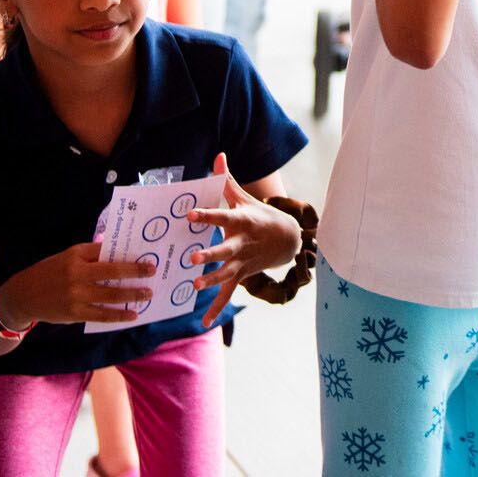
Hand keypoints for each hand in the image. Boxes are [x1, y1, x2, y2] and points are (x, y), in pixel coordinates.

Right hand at [0, 242, 156, 328]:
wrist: (22, 295)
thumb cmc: (49, 272)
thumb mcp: (67, 257)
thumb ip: (90, 255)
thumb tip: (117, 253)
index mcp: (76, 255)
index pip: (106, 250)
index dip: (126, 251)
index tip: (145, 251)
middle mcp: (77, 273)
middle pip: (113, 271)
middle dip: (136, 271)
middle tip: (153, 270)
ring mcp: (76, 294)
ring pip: (111, 294)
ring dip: (132, 294)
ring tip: (148, 294)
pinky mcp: (75, 313)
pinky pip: (102, 314)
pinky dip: (119, 315)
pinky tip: (132, 315)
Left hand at [183, 154, 304, 327]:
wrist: (288, 240)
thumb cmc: (260, 216)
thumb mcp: (245, 198)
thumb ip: (226, 181)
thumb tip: (218, 155)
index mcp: (241, 221)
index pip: (221, 215)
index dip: (206, 214)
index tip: (189, 214)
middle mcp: (241, 243)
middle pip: (225, 249)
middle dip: (210, 253)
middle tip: (193, 257)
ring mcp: (242, 262)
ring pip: (226, 273)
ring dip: (212, 280)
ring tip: (195, 285)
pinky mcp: (242, 276)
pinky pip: (228, 294)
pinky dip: (216, 309)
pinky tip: (204, 322)